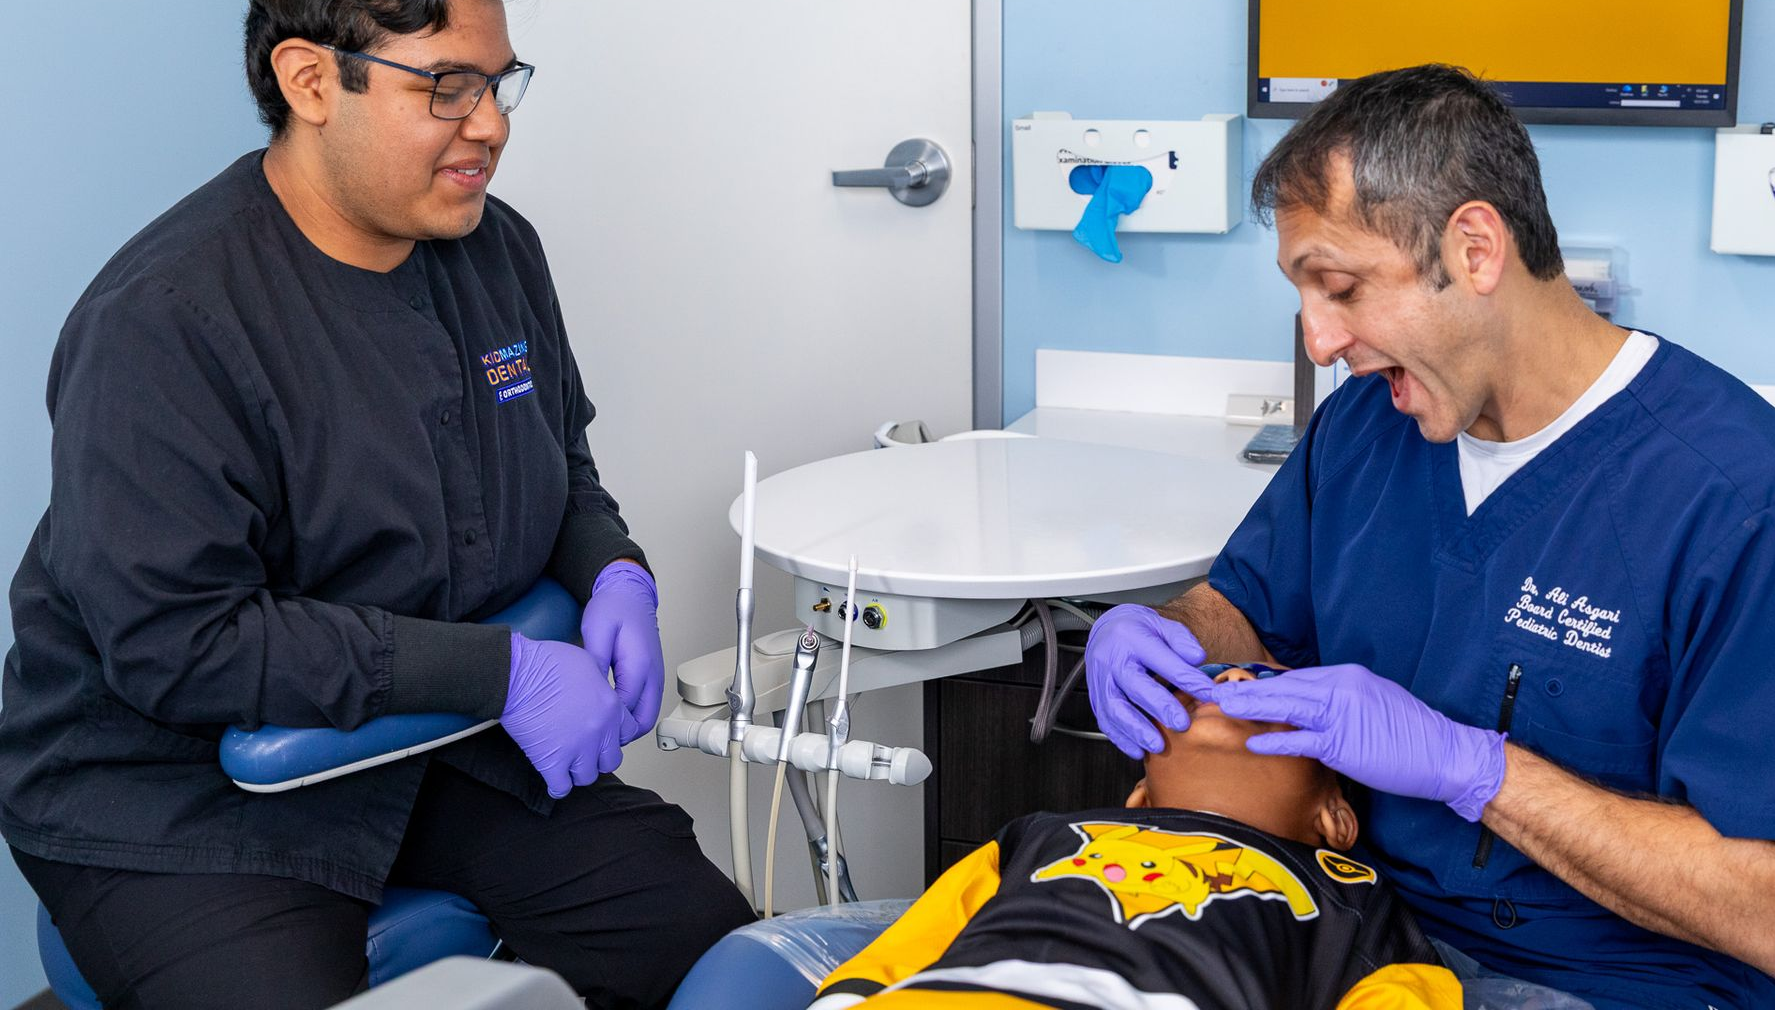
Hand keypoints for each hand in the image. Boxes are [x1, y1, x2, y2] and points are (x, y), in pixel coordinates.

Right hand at [504, 633, 639, 797]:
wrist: (517, 676)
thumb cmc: (545, 664)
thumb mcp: (588, 663)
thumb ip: (600, 685)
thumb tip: (598, 692)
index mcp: (611, 708)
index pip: (628, 733)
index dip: (614, 735)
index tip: (603, 736)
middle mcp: (599, 732)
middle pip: (611, 760)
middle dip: (598, 757)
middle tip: (585, 751)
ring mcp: (577, 749)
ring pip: (588, 776)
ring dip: (578, 771)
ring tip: (568, 763)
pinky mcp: (552, 762)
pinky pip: (562, 787)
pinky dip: (558, 786)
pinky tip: (554, 778)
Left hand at [579, 561, 663, 743]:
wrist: (629, 593)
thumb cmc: (614, 608)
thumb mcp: (596, 630)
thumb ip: (595, 663)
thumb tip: (590, 692)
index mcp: (640, 664)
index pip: (626, 710)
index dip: (607, 725)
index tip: (585, 730)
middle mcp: (653, 674)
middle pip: (643, 721)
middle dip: (620, 734)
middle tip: (594, 736)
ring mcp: (655, 677)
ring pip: (647, 717)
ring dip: (627, 727)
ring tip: (601, 728)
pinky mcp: (652, 677)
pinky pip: (646, 706)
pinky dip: (631, 716)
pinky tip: (610, 713)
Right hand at [1084, 605, 1217, 758]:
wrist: (1106, 629)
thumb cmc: (1137, 630)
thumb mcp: (1162, 624)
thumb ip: (1181, 640)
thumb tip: (1198, 658)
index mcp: (1132, 638)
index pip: (1164, 662)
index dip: (1188, 680)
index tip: (1209, 695)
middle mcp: (1112, 659)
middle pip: (1135, 686)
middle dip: (1160, 708)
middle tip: (1181, 725)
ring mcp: (1100, 679)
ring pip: (1115, 708)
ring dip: (1136, 730)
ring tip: (1158, 745)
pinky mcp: (1095, 696)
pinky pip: (1105, 720)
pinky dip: (1120, 738)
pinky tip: (1137, 750)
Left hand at [1213, 663, 1506, 821]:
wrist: (1445, 752)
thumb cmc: (1411, 733)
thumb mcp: (1372, 702)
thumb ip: (1339, 700)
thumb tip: (1308, 706)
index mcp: (1347, 676)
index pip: (1296, 678)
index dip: (1265, 684)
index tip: (1240, 686)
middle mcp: (1341, 688)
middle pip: (1283, 687)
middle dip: (1247, 689)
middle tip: (1215, 690)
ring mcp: (1340, 714)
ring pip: (1285, 706)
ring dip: (1250, 707)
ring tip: (1222, 707)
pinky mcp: (1342, 743)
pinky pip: (1300, 740)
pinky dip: (1274, 739)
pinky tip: (1253, 741)